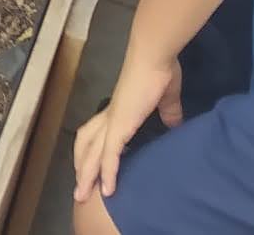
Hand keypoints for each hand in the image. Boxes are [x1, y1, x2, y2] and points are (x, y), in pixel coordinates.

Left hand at [73, 53, 182, 203]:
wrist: (154, 57)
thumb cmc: (159, 72)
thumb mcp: (166, 98)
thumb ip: (169, 112)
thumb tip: (175, 124)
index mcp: (118, 110)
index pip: (96, 133)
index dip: (91, 151)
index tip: (90, 168)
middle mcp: (109, 116)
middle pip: (85, 145)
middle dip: (81, 167)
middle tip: (79, 190)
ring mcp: (112, 120)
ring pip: (91, 152)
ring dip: (86, 175)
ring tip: (83, 195)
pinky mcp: (120, 124)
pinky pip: (109, 153)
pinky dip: (107, 172)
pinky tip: (107, 190)